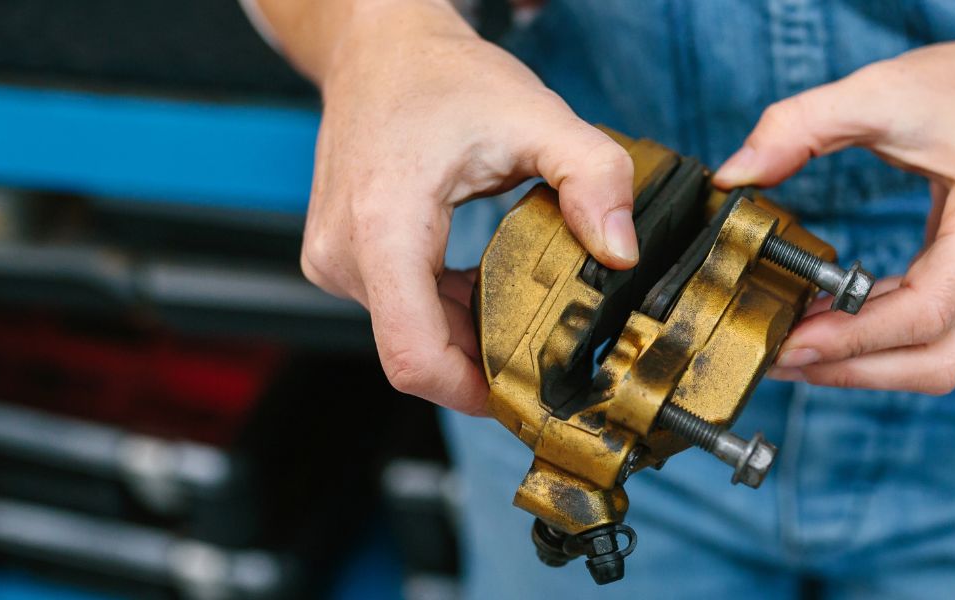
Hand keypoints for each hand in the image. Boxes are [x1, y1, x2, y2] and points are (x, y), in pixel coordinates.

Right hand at [301, 4, 636, 413]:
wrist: (380, 46)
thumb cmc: (444, 77)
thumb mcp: (537, 116)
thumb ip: (594, 178)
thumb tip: (622, 252)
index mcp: (382, 226)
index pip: (413, 356)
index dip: (472, 392)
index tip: (525, 396)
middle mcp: (343, 253)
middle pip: (417, 353)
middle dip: (483, 363)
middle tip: (547, 356)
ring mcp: (333, 260)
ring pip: (408, 336)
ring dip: (465, 335)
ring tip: (521, 313)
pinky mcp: (338, 260)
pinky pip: (397, 312)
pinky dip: (444, 312)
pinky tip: (483, 289)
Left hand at [713, 41, 954, 393]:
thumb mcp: (882, 89)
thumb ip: (801, 125)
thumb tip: (734, 174)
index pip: (928, 312)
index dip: (855, 339)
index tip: (792, 343)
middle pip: (941, 359)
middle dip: (856, 371)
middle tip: (782, 359)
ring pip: (943, 359)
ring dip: (868, 364)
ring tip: (796, 347)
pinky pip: (942, 335)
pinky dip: (885, 340)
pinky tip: (832, 322)